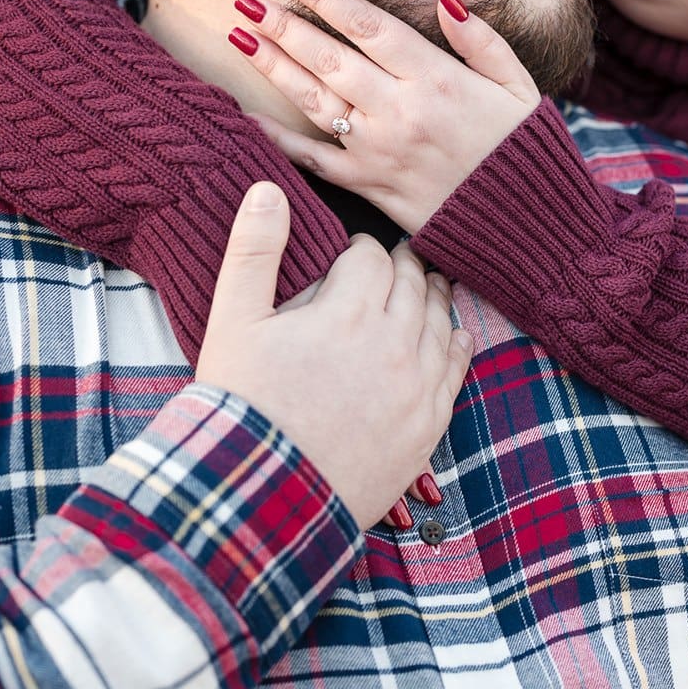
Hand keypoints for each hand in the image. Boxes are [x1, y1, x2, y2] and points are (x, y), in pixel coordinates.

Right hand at [196, 182, 472, 531]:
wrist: (260, 499)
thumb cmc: (240, 408)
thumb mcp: (232, 322)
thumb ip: (254, 250)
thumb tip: (269, 189)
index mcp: (349, 311)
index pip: (371, 257)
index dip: (360, 251)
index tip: (350, 257)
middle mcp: (394, 343)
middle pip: (413, 283)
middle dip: (402, 267)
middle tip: (395, 262)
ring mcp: (416, 387)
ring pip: (438, 322)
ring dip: (432, 298)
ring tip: (427, 286)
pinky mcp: (427, 427)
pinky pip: (455, 372)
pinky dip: (455, 346)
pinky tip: (454, 336)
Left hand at [228, 0, 540, 231]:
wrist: (526, 226)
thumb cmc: (522, 151)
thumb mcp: (518, 85)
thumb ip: (480, 39)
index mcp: (436, 78)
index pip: (368, 24)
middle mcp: (401, 110)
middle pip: (330, 57)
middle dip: (284, 24)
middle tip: (248, 0)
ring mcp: (379, 150)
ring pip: (315, 100)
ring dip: (273, 67)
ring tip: (241, 37)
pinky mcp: (369, 186)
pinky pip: (315, 160)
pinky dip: (278, 141)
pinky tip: (247, 117)